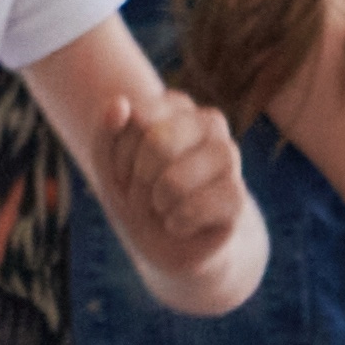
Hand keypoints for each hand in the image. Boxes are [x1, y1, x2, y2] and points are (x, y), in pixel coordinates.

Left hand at [108, 85, 254, 303]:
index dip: (121, 155)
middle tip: (144, 194)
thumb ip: (106, 131)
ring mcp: (229, 157)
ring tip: (162, 209)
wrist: (173, 242)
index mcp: (177, 106)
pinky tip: (178, 224)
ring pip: (175, 181)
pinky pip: (197, 208)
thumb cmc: (140, 195)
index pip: (138, 117)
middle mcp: (209, 123)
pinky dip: (177, 223)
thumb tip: (120, 103)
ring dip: (158, 204)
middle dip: (139, 180)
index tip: (126, 173)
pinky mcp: (238, 196)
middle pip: (158, 143)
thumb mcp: (110, 166)